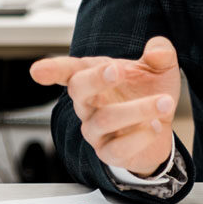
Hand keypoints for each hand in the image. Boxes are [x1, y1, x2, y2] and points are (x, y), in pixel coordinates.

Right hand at [30, 36, 180, 176]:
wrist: (160, 127)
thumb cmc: (148, 92)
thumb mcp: (159, 68)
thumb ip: (160, 54)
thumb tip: (158, 50)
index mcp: (93, 76)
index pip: (67, 70)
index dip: (52, 69)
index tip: (37, 71)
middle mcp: (88, 104)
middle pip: (78, 90)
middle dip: (95, 79)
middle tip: (117, 70)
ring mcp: (95, 130)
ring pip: (104, 119)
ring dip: (138, 109)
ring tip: (165, 102)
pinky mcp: (108, 153)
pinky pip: (118, 148)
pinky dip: (140, 137)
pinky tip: (155, 126)